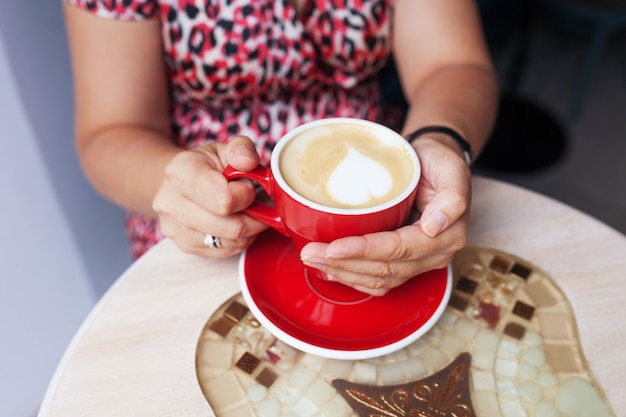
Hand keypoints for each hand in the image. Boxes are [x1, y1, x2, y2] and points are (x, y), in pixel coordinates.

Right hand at [153, 136, 268, 257]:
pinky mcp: (183, 246)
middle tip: (256, 205)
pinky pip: (223, 252)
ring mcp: (173, 227)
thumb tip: (248, 161)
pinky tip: (234, 224)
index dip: (246, 195)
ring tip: (246, 213)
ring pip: (230, 242)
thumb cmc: (207, 166)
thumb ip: (241, 149)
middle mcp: (170, 202)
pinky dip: (237, 241)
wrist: (179, 182)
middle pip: (230, 227)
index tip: (247, 187)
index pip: (225, 200)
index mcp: (181, 172)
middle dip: (253, 217)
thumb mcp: (225, 149)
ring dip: (248, 231)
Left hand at [300, 137, 469, 294]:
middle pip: (385, 269)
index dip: (364, 251)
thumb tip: (434, 227)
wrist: (434, 162)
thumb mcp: (451, 168)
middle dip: (344, 264)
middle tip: (310, 253)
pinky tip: (329, 270)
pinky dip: (352, 277)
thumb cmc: (439, 161)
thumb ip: (452, 197)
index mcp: (446, 235)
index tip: (333, 247)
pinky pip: (379, 280)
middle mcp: (434, 254)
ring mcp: (419, 261)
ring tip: (312, 259)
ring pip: (379, 279)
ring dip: (343, 273)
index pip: (399, 249)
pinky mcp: (405, 262)